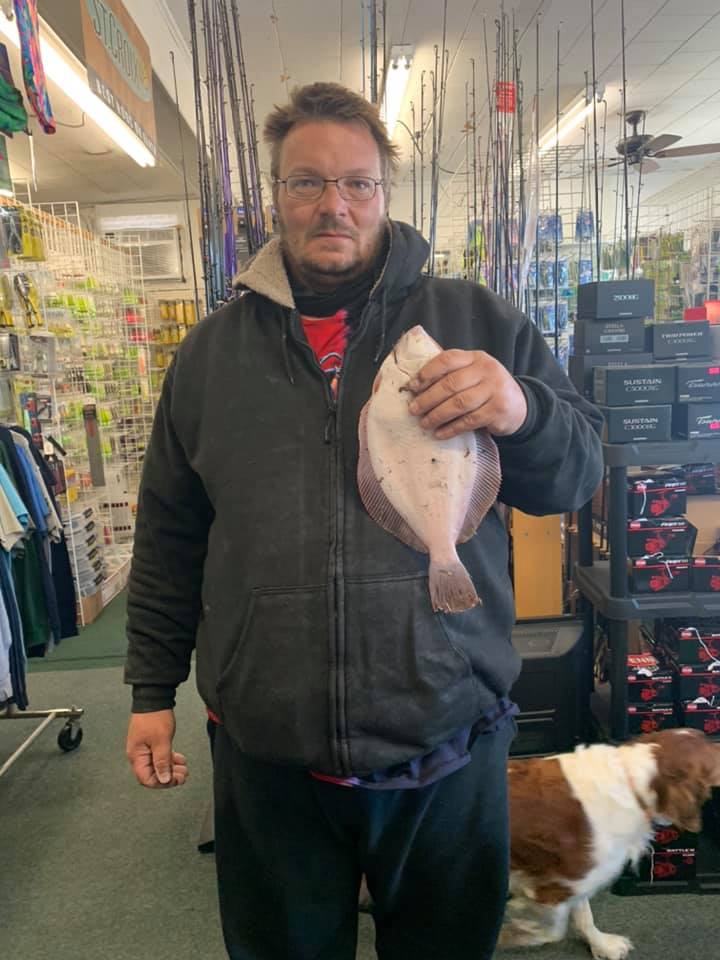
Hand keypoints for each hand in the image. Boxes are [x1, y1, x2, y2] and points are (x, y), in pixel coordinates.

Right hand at [126, 709, 188, 788]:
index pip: (146, 779)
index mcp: (137, 756)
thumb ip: (162, 762)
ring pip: (157, 766)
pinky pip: (159, 758)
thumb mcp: (161, 741)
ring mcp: (144, 749)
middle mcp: (138, 754)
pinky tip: (179, 760)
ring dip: (171, 769)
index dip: (162, 783)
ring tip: (184, 767)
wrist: (154, 698)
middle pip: (152, 774)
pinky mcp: (150, 743)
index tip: (176, 780)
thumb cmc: (155, 717)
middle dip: (169, 777)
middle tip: (183, 774)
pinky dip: (170, 760)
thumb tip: (163, 780)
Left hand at [406, 349, 527, 438]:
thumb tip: (416, 386)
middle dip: (428, 398)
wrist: (520, 405)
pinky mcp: (498, 410)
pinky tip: (440, 433)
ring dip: (438, 415)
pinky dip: (452, 428)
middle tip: (413, 409)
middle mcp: (486, 370)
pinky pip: (469, 421)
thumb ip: (452, 374)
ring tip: (424, 423)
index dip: (427, 373)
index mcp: (475, 358)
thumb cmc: (487, 388)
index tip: (412, 387)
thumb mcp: (474, 373)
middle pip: (451, 384)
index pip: (448, 359)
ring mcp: (494, 390)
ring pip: (459, 404)